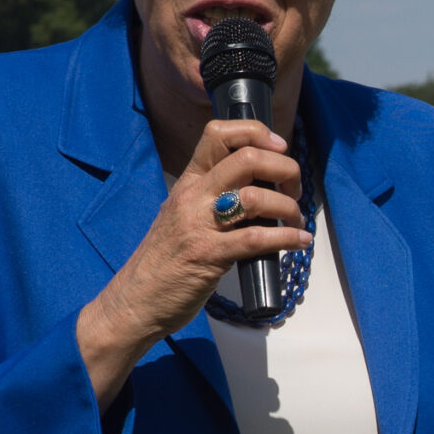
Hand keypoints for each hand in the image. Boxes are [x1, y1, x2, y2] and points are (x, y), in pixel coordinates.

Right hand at [73, 118, 308, 399]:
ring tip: (297, 220)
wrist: (133, 301)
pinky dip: (287, 238)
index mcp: (186, 182)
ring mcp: (199, 225)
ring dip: (289, 206)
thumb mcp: (183, 218)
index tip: (278, 147)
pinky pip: (256, 239)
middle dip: (284, 167)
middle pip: (246, 158)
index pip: (217, 133)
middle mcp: (192, 197)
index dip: (255, 132)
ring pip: (256, 196)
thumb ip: (213, 200)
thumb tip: (260, 191)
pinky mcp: (208, 256)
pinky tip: (300, 242)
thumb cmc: (163, 263)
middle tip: (294, 188)